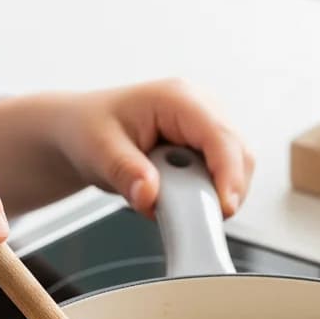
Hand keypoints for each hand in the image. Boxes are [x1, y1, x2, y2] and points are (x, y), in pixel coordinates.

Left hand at [0, 80, 254, 218]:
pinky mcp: (207, 147)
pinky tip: (178, 197)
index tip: (223, 209)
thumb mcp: (99, 151)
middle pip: (239, 155)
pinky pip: (224, 176)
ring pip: (236, 168)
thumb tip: (149, 195)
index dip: (228, 176)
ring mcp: (207, 127)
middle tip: (192, 219)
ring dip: (213, 194)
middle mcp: (201, 107)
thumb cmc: (88, 131)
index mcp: (177, 99)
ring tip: (172, 202)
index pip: (220, 137)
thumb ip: (126, 173)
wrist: (81, 132)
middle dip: (224, 191)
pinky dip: (208, 194)